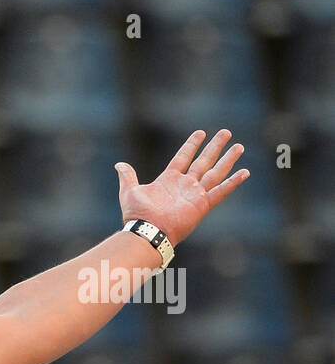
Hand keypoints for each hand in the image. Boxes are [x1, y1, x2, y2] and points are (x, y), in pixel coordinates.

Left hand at [114, 129, 248, 247]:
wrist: (146, 231)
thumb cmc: (137, 214)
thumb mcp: (129, 191)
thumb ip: (127, 176)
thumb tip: (119, 164)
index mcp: (169, 180)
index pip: (183, 157)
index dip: (191, 145)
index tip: (201, 132)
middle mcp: (184, 185)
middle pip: (203, 161)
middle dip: (214, 147)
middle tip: (226, 132)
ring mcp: (195, 194)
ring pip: (215, 173)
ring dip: (227, 160)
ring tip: (239, 146)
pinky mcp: (202, 205)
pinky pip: (221, 192)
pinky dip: (233, 182)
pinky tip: (245, 172)